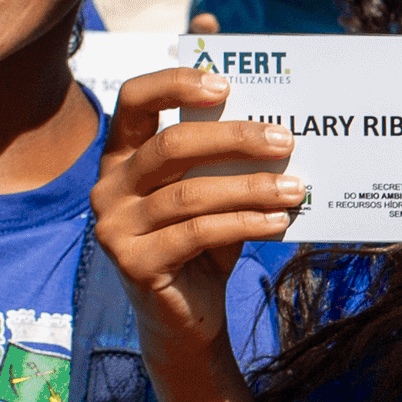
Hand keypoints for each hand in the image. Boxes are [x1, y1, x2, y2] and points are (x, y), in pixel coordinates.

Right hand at [91, 68, 300, 357]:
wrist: (186, 318)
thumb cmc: (203, 245)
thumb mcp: (211, 195)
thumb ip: (225, 163)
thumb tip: (277, 133)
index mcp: (121, 157)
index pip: (135, 101)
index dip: (175, 83)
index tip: (225, 84)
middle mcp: (108, 187)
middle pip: (169, 145)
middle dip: (233, 138)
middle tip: (283, 140)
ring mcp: (114, 226)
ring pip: (188, 194)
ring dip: (249, 188)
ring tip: (294, 188)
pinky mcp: (133, 263)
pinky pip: (196, 233)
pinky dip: (243, 224)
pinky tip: (277, 221)